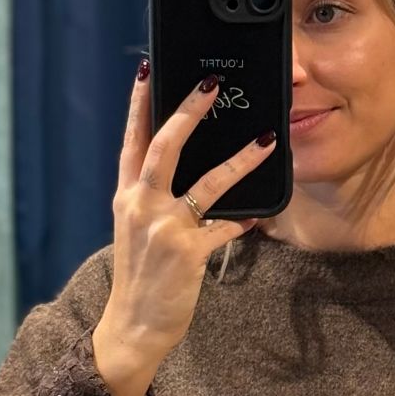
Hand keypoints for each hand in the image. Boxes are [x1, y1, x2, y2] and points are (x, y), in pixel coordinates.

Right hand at [94, 62, 276, 364]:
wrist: (134, 326)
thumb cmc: (141, 277)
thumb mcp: (136, 231)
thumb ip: (153, 199)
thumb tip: (188, 170)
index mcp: (126, 197)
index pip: (131, 140)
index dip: (139, 103)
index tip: (149, 69)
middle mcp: (140, 206)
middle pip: (165, 146)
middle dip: (188, 112)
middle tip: (211, 86)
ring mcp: (164, 228)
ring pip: (208, 183)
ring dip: (241, 160)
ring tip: (267, 140)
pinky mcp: (187, 251)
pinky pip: (225, 227)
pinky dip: (244, 220)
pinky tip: (260, 215)